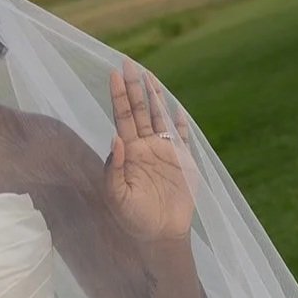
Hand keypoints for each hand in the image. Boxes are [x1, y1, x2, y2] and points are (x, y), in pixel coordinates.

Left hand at [104, 59, 196, 241]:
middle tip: (127, 62)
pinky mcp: (184, 162)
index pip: (121, 118)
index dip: (119, 96)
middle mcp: (145, 147)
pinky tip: (176, 109)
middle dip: (134, 87)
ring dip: (155, 97)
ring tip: (149, 75)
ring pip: (159, 118)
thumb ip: (114, 169)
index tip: (114, 74)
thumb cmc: (133, 219)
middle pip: (139, 111)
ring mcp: (165, 152)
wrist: (159, 235)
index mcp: (128, 153)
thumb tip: (115, 138)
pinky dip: (180, 123)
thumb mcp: (116, 197)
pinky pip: (183, 137)